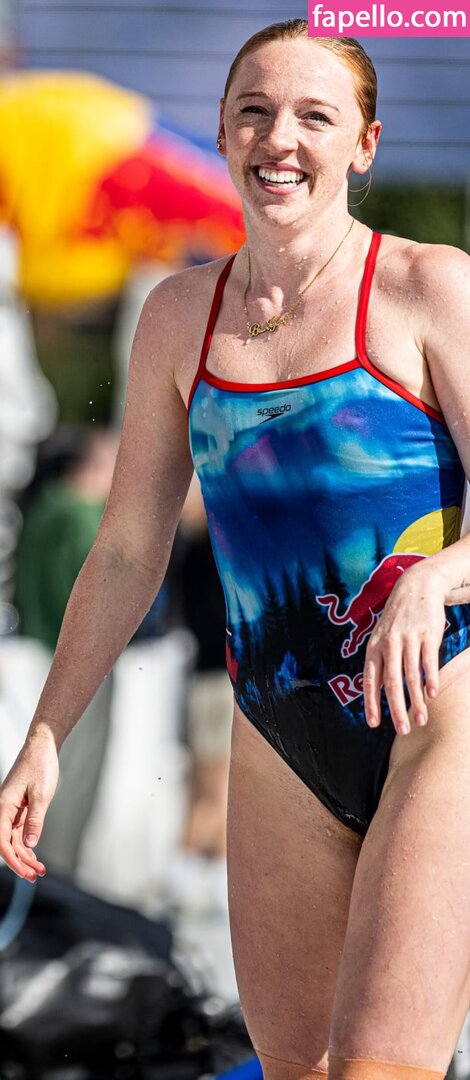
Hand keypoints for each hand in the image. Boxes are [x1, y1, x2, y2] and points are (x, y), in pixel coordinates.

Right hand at [0, 729, 58, 880]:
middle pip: (7, 844)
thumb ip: (35, 820)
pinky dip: (27, 845)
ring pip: (14, 840)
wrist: (42, 746)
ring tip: (39, 871)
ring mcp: (12, 810)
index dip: (12, 859)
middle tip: (35, 877)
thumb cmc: (40, 766)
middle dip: (20, 862)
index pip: (2, 840)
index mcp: (3, 806)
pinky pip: (20, 832)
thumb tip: (28, 845)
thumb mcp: (41, 794)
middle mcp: (4, 810)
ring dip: (25, 857)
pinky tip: (35, 858)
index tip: (25, 872)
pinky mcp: (21, 809)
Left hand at [363, 563, 445, 735]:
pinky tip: (432, 695)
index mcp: (374, 647)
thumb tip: (377, 692)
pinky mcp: (427, 635)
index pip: (370, 680)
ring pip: (412, 676)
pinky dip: (430, 680)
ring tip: (421, 720)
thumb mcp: (381, 637)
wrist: (416, 587)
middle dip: (396, 709)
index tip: (374, 724)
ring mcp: (409, 639)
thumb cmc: (397, 619)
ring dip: (417, 701)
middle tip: (402, 730)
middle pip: (392, 682)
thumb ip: (380, 664)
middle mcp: (389, 644)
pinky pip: (428, 661)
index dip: (371, 703)